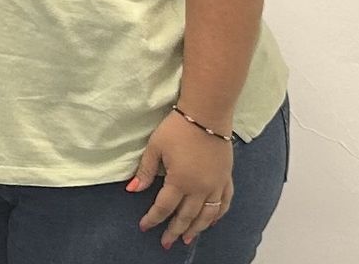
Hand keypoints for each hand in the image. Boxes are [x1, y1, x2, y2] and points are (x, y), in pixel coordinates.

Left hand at [131, 111, 234, 249]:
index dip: (153, 219)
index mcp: (180, 181)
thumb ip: (146, 171)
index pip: (164, 207)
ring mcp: (215, 185)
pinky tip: (211, 221)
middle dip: (174, 230)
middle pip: (186, 216)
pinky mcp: (226, 178)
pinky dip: (217, 215)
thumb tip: (132, 189)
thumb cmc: (177, 128)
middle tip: (166, 243)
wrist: (206, 115)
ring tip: (187, 239)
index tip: (144, 227)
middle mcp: (199, 188)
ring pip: (206, 215)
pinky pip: (224, 203)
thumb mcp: (155, 147)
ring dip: (196, 229)